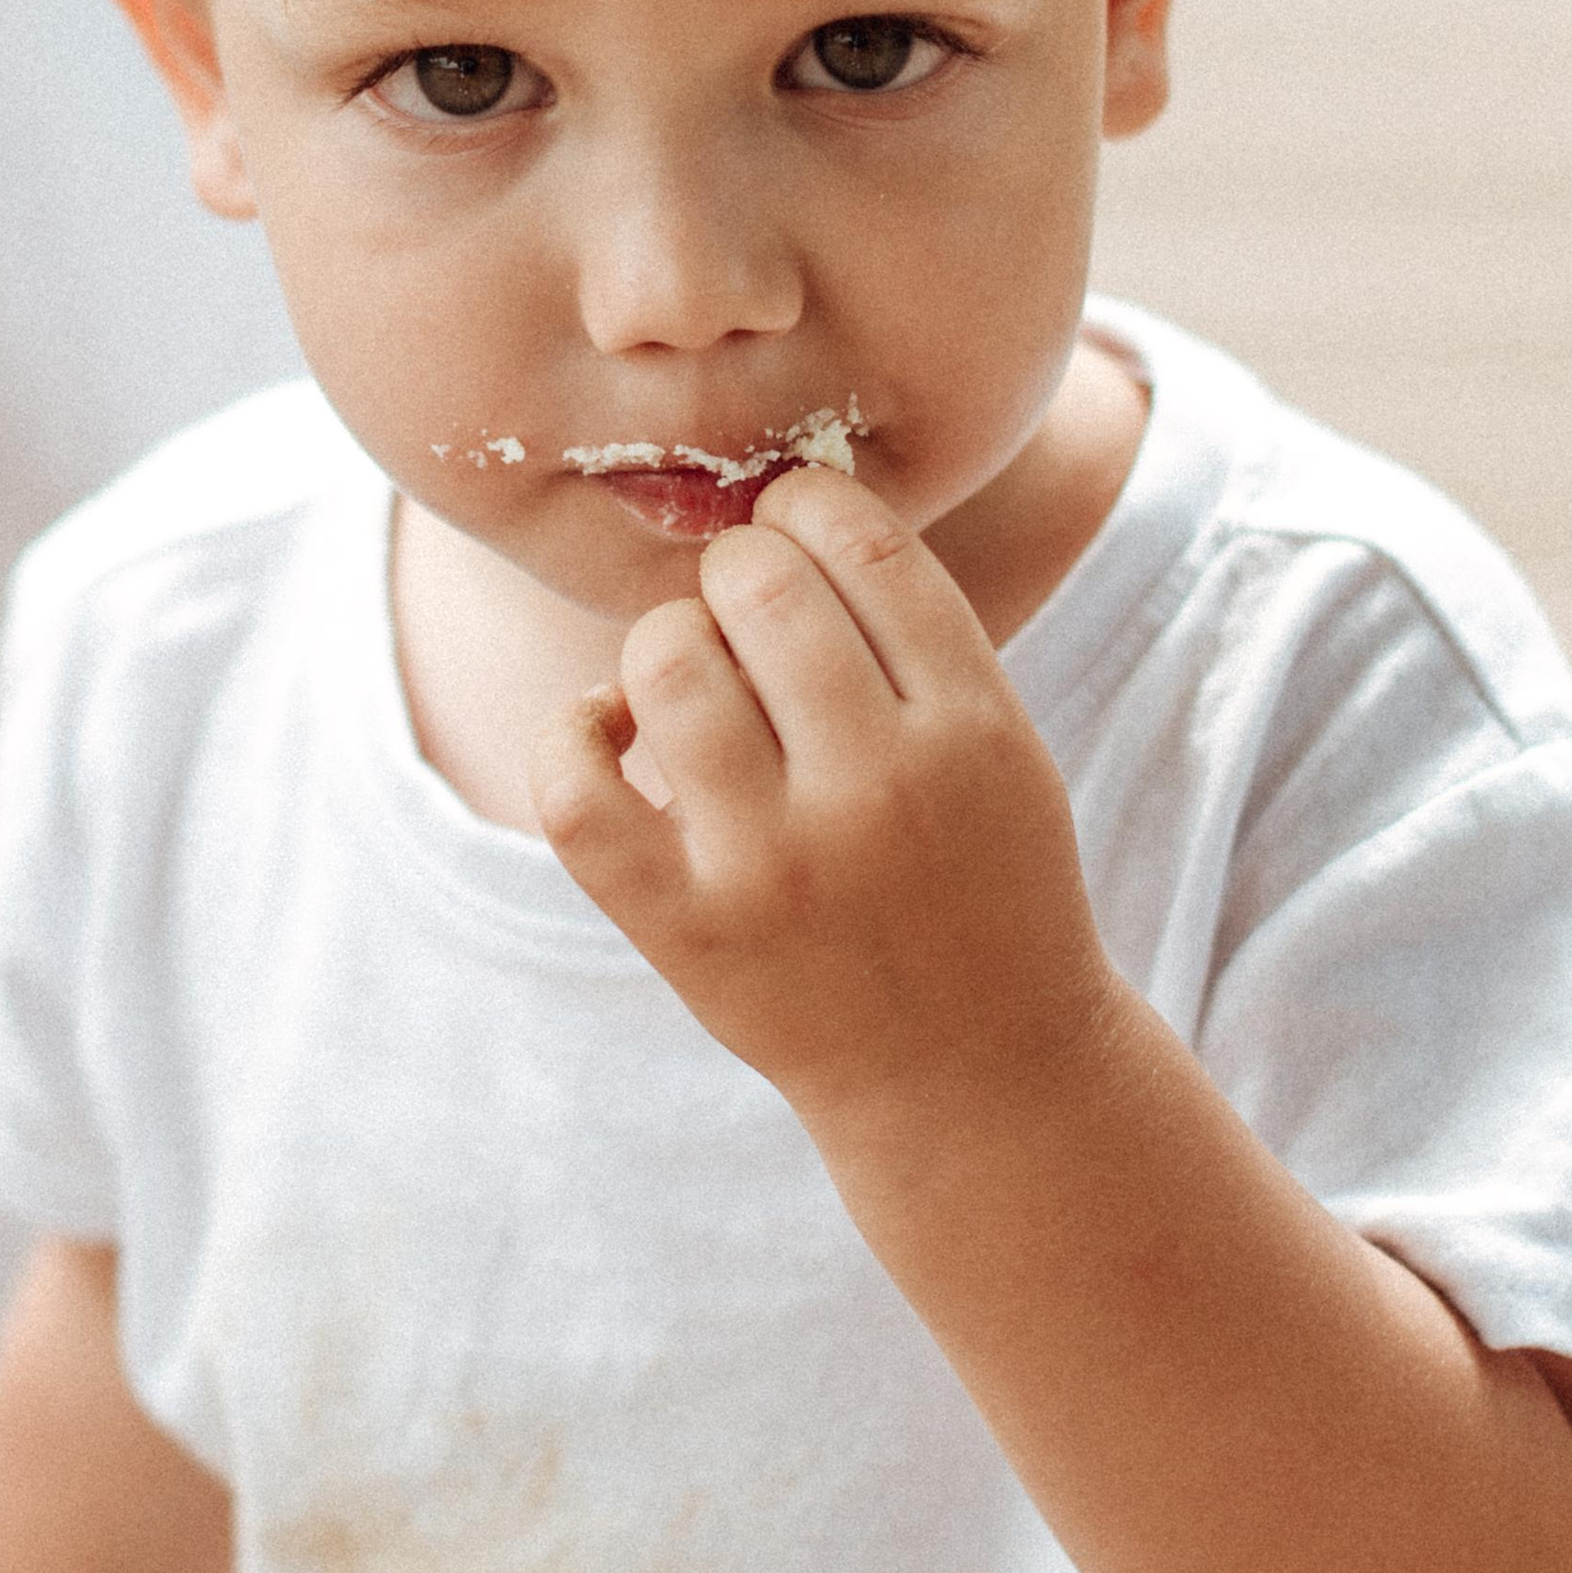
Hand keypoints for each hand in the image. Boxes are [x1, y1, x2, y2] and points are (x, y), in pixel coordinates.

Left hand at [531, 467, 1111, 1142]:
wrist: (977, 1077)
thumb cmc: (977, 882)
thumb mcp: (1000, 748)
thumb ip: (912, 633)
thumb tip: (781, 496)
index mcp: (971, 729)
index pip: (863, 543)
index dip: (807, 506)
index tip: (795, 527)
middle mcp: (875, 791)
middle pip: (757, 584)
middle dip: (737, 573)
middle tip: (747, 615)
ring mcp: (774, 868)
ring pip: (666, 663)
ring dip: (666, 644)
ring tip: (693, 683)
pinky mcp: (688, 932)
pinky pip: (574, 790)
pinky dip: (571, 732)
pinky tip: (611, 730)